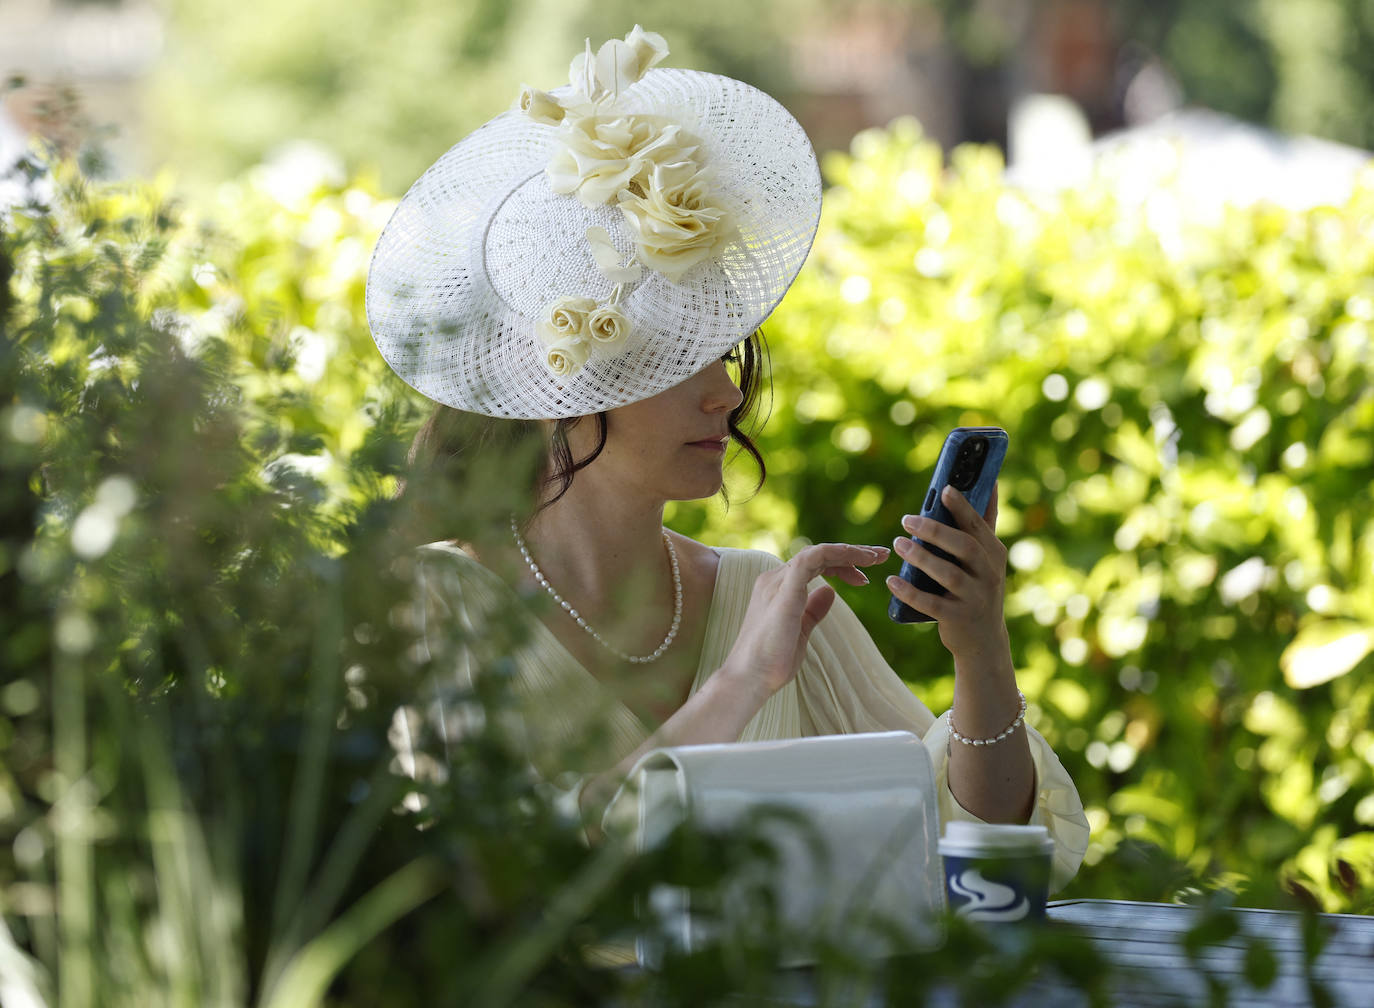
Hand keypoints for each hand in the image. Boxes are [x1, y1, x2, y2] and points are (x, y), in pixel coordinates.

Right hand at [722, 543, 889, 697]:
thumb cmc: (772, 661)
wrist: (750, 678)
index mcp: (779, 588)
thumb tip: (830, 592)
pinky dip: (835, 554)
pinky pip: (811, 559)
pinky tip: (856, 559)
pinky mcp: (784, 591)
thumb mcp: (800, 630)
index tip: (866, 576)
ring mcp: (777, 583)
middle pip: (819, 555)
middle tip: (881, 555)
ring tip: (875, 557)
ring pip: (818, 552)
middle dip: (852, 553)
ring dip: (849, 552)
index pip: (814, 565)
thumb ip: (813, 610)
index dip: (842, 565)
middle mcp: (775, 579)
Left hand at [887, 484, 1009, 663]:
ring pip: (948, 574)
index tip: (944, 489)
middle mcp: (989, 574)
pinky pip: (931, 604)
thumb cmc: (978, 587)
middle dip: (935, 530)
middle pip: (964, 546)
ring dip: (921, 558)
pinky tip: (892, 581)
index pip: (977, 525)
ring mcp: (975, 598)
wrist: (984, 640)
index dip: (961, 506)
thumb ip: (984, 522)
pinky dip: (910, 592)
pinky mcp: (958, 618)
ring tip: (898, 544)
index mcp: (994, 553)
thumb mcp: (987, 557)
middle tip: (907, 519)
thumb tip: (989, 482)